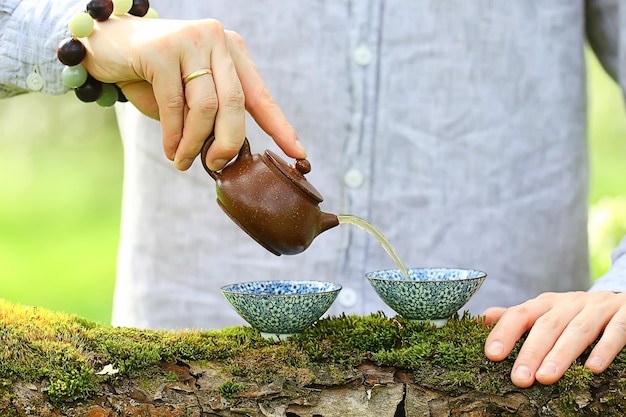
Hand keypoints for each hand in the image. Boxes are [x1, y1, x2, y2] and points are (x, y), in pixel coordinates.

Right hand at [81, 15, 303, 170]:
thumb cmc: (156, 74)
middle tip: (218, 166)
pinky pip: (174, 105)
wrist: (109, 44)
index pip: (260, 95)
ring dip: (195, 143)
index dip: (280, 127)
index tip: (298, 154)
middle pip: (235, 103)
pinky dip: (173, 134)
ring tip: (183, 161)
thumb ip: (214, 114)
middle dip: (229, 143)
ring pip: (205, 107)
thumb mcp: (193, 91)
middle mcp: (217, 40)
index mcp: (232, 51)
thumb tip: (230, 154)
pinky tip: (170, 150)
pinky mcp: (162, 49)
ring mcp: (191, 41)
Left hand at [483, 291, 625, 387]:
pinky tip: (592, 368)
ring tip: (546, 377)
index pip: (520, 314)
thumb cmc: (577, 314)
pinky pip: (615, 331)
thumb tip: (481, 319)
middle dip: (531, 351)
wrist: (624, 301)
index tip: (492, 355)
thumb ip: (517, 318)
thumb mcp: (546, 313)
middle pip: (546, 325)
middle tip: (519, 377)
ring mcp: (598, 307)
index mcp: (546, 303)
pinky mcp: (625, 314)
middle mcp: (570, 303)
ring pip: (577, 330)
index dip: (504, 332)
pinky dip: (604, 348)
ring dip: (561, 354)